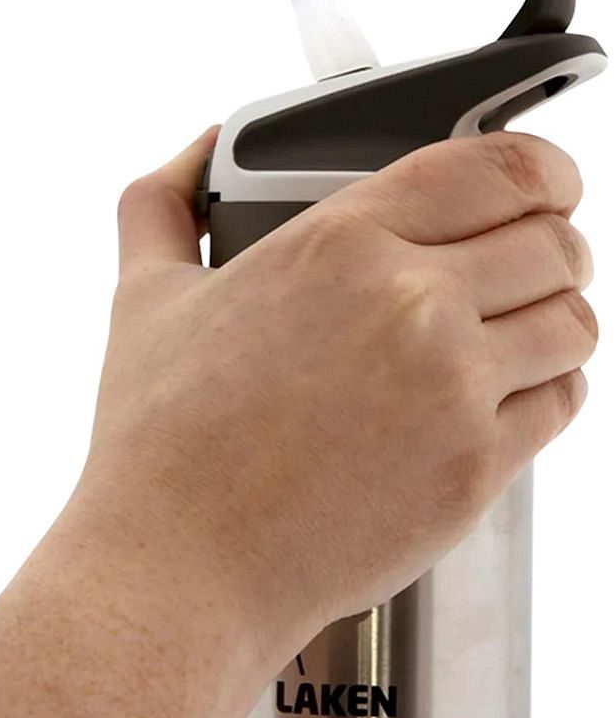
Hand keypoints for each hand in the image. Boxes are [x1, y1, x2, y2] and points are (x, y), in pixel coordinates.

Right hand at [79, 127, 595, 668]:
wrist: (183, 565)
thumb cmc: (162, 444)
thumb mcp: (146, 301)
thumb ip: (165, 206)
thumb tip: (192, 152)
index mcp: (341, 243)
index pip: (500, 168)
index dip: (542, 169)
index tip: (544, 183)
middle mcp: (414, 306)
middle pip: (556, 244)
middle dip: (554, 245)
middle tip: (526, 262)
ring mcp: (454, 391)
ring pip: (573, 323)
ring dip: (556, 317)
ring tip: (517, 331)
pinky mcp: (475, 471)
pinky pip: (560, 404)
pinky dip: (547, 389)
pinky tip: (502, 393)